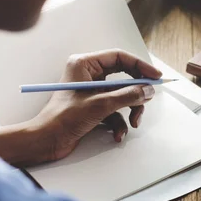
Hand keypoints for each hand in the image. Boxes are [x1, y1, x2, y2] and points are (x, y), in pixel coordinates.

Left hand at [32, 49, 161, 161]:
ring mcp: (92, 91)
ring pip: (122, 95)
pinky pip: (115, 109)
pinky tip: (118, 134)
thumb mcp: (100, 105)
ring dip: (130, 110)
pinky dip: (120, 122)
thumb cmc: (62, 119)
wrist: (45, 142)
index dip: (140, 66)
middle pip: (124, 77)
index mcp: (85, 64)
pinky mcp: (94, 106)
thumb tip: (148, 90)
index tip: (155, 76)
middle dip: (136, 92)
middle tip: (148, 99)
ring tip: (133, 122)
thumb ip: (128, 95)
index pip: (120, 57)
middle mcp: (89, 74)